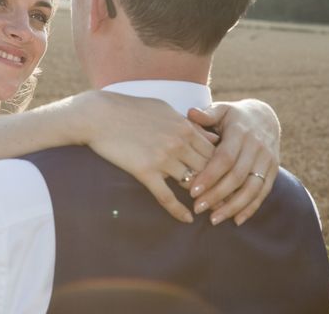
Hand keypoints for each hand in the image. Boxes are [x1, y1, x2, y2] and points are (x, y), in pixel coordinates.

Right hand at [80, 91, 218, 222]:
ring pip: (191, 183)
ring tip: (210, 211)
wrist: (99, 115)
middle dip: (220, 186)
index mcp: (185, 127)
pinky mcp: (145, 170)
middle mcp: (178, 142)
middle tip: (228, 200)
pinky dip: (179, 210)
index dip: (224, 168)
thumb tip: (211, 135)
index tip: (230, 180)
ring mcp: (162, 158)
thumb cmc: (130, 109)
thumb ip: (190, 123)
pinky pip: (167, 196)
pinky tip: (187, 219)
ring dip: (202, 199)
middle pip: (209, 169)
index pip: (215, 151)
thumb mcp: (165, 109)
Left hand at [187, 99, 280, 225]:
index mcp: (240, 132)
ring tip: (214, 219)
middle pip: (237, 176)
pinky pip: (263, 192)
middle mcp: (256, 147)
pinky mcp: (273, 170)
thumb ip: (207, 114)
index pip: (224, 158)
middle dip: (217, 195)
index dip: (209, 175)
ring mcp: (267, 160)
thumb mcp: (221, 109)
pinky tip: (236, 220)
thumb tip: (191, 113)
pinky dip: (251, 208)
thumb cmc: (234, 115)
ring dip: (233, 206)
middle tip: (197, 208)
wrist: (265, 116)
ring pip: (252, 188)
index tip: (192, 191)